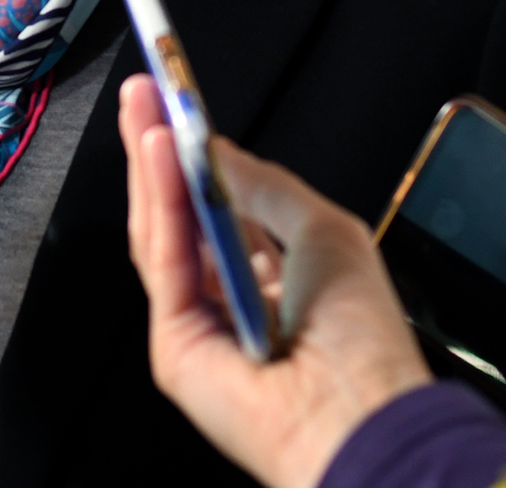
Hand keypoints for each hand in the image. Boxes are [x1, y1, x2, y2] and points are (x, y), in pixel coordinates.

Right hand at [120, 75, 430, 487]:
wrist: (359, 410)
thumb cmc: (362, 335)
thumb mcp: (324, 229)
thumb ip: (263, 184)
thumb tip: (215, 146)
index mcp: (273, 276)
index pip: (217, 205)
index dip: (193, 154)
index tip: (175, 105)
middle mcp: (231, 298)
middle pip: (181, 213)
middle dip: (158, 151)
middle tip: (143, 94)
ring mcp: (200, 323)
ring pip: (163, 234)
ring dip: (151, 169)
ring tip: (146, 113)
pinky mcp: (175, 346)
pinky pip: (164, 266)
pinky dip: (160, 207)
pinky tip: (158, 159)